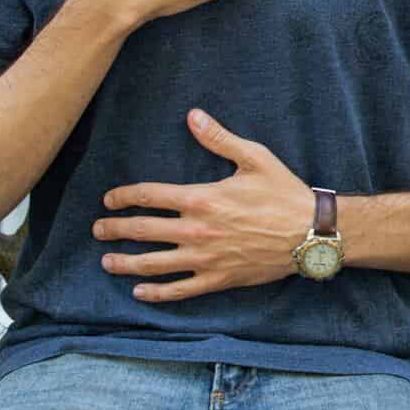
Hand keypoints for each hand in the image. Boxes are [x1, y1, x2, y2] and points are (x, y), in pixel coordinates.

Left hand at [93, 109, 316, 301]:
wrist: (311, 232)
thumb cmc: (284, 193)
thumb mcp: (254, 158)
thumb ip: (219, 138)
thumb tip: (193, 115)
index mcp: (202, 198)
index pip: (149, 196)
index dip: (123, 196)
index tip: (109, 199)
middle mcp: (197, 230)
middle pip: (142, 230)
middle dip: (114, 229)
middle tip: (98, 230)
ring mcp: (205, 258)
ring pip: (152, 264)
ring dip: (125, 263)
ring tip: (107, 261)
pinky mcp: (218, 279)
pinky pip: (179, 290)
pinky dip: (156, 293)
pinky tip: (140, 292)